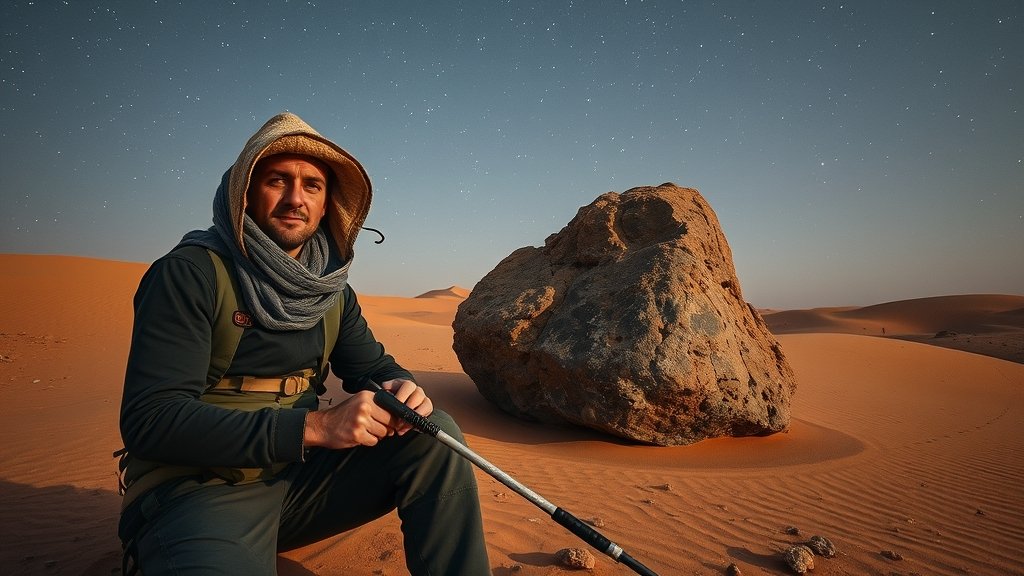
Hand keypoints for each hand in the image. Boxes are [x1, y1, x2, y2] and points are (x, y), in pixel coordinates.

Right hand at [302, 379, 431, 449]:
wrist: (322, 425)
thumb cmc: (343, 415)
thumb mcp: (359, 402)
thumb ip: (377, 405)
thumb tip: (399, 415)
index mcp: (367, 397)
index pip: (392, 407)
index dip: (394, 418)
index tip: (394, 423)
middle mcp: (364, 406)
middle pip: (390, 421)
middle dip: (387, 428)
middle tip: (377, 428)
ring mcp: (360, 420)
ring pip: (383, 432)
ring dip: (377, 435)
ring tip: (365, 431)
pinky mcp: (357, 434)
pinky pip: (374, 441)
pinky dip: (369, 441)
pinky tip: (360, 437)